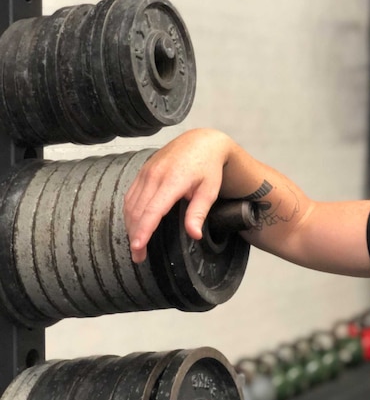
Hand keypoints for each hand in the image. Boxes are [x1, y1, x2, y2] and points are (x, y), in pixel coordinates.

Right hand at [123, 128, 232, 262]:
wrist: (200, 142)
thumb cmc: (208, 168)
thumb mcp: (209, 190)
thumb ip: (198, 212)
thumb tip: (194, 235)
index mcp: (173, 181)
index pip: (153, 210)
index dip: (144, 230)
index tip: (138, 247)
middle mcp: (154, 176)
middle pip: (137, 210)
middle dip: (135, 236)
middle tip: (138, 257)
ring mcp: (146, 172)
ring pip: (130, 204)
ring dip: (130, 226)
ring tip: (136, 246)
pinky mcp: (142, 172)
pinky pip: (130, 195)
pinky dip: (129, 213)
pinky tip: (134, 225)